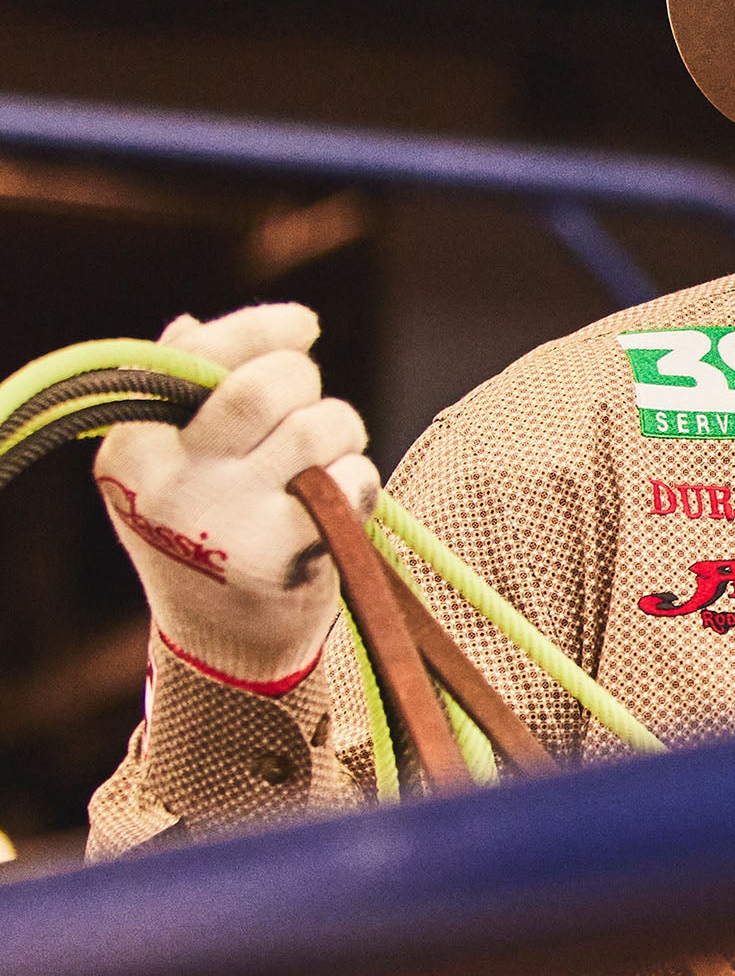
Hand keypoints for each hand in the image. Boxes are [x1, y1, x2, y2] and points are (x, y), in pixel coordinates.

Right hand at [96, 304, 379, 690]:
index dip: (261, 331)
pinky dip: (360, 481)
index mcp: (132, 449)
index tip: (306, 325)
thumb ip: (182, 402)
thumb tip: (193, 325)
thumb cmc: (209, 539)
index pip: (196, 358)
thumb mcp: (173, 472)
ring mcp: (223, 521)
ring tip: (327, 466)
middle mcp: (170, 483)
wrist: (227, 650)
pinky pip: (346, 481)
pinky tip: (344, 502)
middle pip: (264, 387)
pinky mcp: (279, 555)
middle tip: (314, 412)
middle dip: (306, 384)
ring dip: (340, 434)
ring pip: (315, 428)